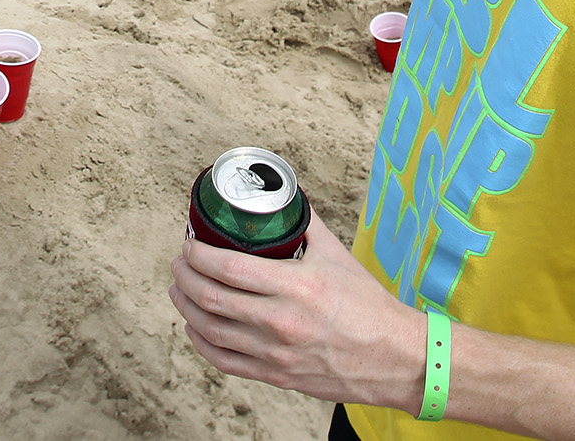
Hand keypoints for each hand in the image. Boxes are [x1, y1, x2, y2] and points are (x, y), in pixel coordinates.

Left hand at [169, 215, 422, 410]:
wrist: (395, 358)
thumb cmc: (368, 306)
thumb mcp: (336, 255)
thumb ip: (305, 225)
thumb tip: (281, 199)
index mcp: (297, 287)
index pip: (229, 268)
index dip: (199, 254)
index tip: (189, 243)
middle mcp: (281, 322)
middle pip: (212, 298)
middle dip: (186, 277)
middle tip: (180, 262)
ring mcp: (276, 353)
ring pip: (212, 331)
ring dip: (187, 307)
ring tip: (179, 289)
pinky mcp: (276, 376)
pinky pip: (225, 362)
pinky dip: (202, 343)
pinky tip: (195, 327)